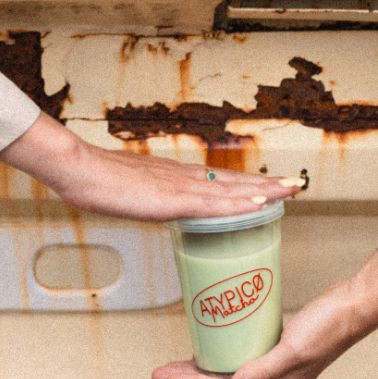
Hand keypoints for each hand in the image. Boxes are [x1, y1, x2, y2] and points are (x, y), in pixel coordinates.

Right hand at [0, 113, 302, 220]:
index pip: (222, 180)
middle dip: (267, 184)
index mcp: (177, 178)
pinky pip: (212, 204)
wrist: (80, 170)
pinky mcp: (170, 199)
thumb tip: (164, 208)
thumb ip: (154, 199)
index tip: (273, 186)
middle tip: (297, 185)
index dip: (250, 183)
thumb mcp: (134, 192)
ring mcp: (179, 187)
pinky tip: (257, 204)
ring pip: (230, 189)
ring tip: (289, 191)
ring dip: (262, 190)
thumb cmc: (99, 182)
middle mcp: (185, 178)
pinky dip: (237, 204)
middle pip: (234, 180)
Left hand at [152, 251, 377, 378]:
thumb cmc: (330, 326)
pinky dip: (222, 349)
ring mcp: (276, 362)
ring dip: (201, 365)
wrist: (356, 304)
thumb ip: (262, 370)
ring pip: (229, 366)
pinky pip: (243, 351)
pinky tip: (211, 342)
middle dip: (188, 377)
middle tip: (158, 373)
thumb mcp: (294, 348)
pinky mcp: (279, 343)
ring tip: (176, 364)